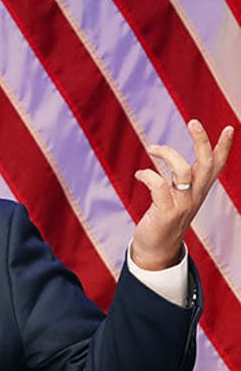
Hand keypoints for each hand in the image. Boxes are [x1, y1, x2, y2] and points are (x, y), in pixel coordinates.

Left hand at [131, 119, 233, 269]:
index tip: (230, 128)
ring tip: (152, 148)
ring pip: (183, 172)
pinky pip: (160, 187)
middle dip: (202, 141)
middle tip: (193, 121)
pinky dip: (148, 176)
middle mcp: (194, 196)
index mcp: (198, 191)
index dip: (224, 148)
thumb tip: (168, 157)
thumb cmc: (163, 220)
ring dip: (168, 154)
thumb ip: (178, 180)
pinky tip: (139, 174)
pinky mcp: (166, 213)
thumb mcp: (176, 197)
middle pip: (205, 164)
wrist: (156, 250)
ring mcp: (182, 205)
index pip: (216, 166)